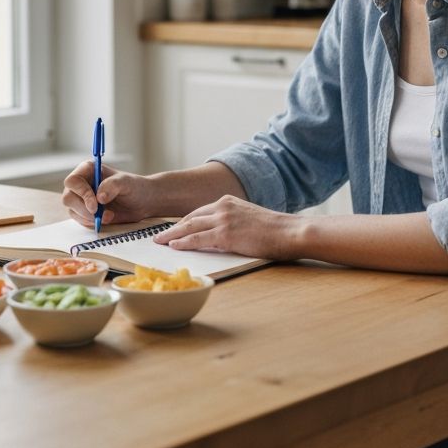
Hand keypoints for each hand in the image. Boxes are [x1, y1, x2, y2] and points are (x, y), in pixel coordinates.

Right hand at [62, 162, 161, 228]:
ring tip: (110, 216)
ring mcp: (81, 199)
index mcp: (88, 170)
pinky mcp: (85, 212)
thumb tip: (99, 197)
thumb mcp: (126, 182)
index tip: (95, 205)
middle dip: (84, 209)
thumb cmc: (135, 187)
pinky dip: (92, 223)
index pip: (73, 181)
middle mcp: (81, 184)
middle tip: (101, 214)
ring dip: (90, 217)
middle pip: (68, 198)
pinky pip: (80, 220)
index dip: (81, 193)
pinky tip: (108, 219)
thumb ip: (112, 186)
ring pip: (73, 211)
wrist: (143, 202)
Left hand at [152, 196, 300, 259]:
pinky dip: (183, 243)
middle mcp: (223, 206)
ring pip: (189, 227)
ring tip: (159, 242)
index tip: (173, 229)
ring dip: (171, 235)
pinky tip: (173, 246)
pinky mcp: (226, 234)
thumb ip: (233, 222)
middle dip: (173, 228)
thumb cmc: (275, 230)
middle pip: (190, 218)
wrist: (289, 231)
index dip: (184, 222)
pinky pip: (197, 239)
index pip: (199, 212)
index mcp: (228, 201)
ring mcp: (223, 219)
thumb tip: (221, 235)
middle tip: (158, 236)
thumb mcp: (249, 218)